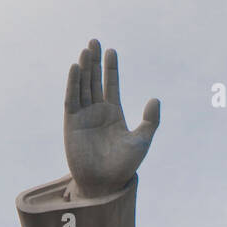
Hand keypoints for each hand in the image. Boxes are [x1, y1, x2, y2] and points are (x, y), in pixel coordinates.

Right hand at [64, 39, 159, 198]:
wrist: (105, 184)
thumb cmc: (124, 166)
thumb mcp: (142, 141)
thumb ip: (150, 121)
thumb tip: (155, 99)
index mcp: (114, 114)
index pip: (111, 85)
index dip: (111, 68)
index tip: (112, 51)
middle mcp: (97, 112)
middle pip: (95, 80)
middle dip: (94, 62)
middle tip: (95, 42)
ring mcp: (84, 117)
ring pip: (83, 86)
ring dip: (84, 68)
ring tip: (86, 50)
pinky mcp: (72, 124)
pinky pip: (71, 99)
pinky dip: (72, 84)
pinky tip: (75, 68)